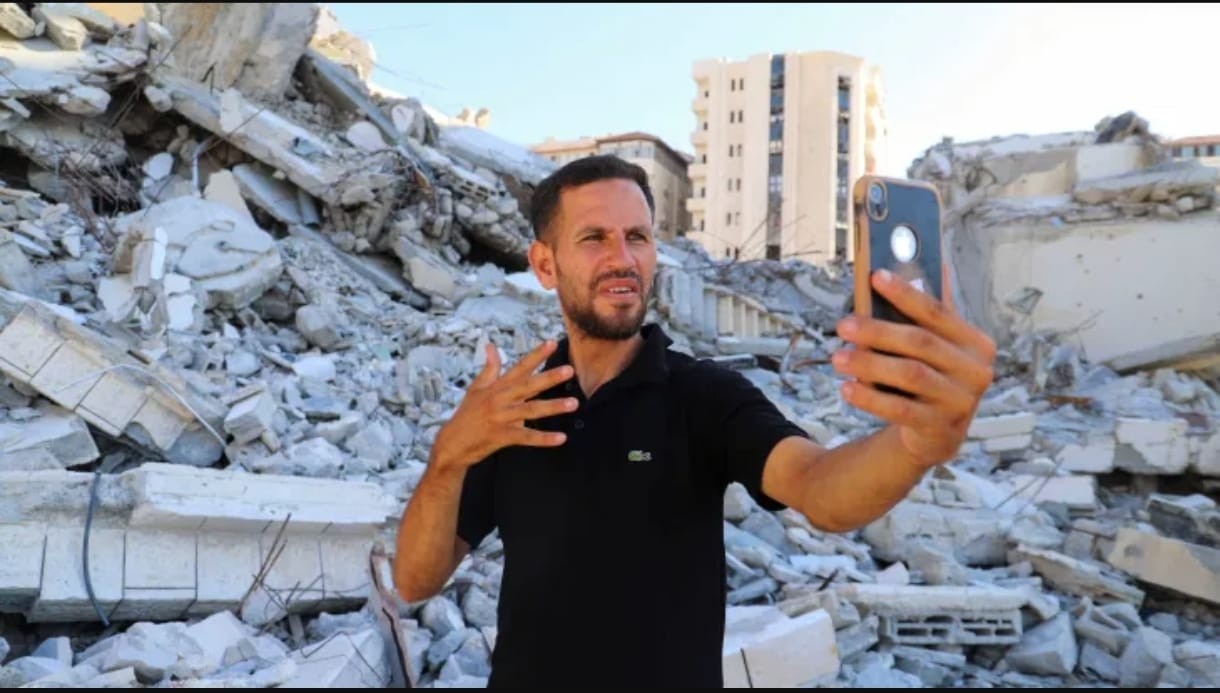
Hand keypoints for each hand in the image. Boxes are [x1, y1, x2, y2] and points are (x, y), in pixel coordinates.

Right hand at [431, 340, 577, 472]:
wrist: (451, 444)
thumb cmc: (467, 415)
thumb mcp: (476, 389)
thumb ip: (489, 368)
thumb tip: (490, 346)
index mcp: (496, 386)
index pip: (519, 367)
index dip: (535, 355)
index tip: (552, 342)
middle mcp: (499, 399)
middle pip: (528, 385)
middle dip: (549, 377)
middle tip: (569, 370)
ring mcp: (500, 417)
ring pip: (530, 410)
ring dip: (553, 407)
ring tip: (574, 403)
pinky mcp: (500, 436)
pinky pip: (525, 437)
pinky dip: (543, 439)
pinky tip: (561, 438)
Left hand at [832, 266, 995, 467]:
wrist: (937, 433)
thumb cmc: (932, 376)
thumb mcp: (937, 346)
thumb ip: (928, 312)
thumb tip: (921, 262)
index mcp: (975, 343)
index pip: (938, 312)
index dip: (905, 293)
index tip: (874, 276)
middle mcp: (975, 371)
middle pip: (921, 343)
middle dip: (878, 331)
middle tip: (843, 325)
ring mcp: (960, 402)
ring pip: (910, 375)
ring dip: (869, 365)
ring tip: (837, 358)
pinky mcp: (939, 429)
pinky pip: (900, 410)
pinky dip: (870, 398)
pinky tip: (846, 388)